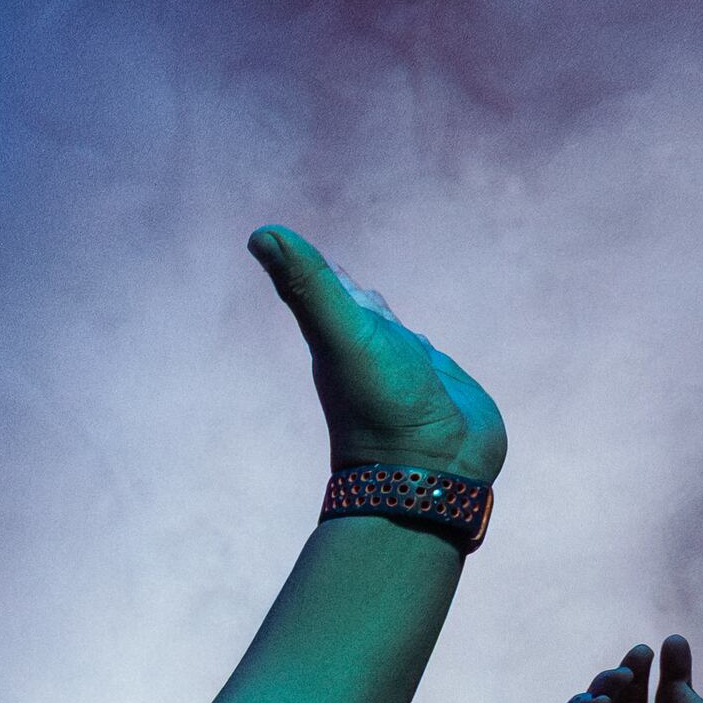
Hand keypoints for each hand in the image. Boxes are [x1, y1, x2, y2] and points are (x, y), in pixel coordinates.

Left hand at [248, 225, 504, 484]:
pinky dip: (424, 346)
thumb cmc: (380, 404)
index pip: (326, 292)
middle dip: (347, 290)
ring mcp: (409, 371)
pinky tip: (420, 347)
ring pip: (394, 334)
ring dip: (385, 319)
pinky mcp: (444, 388)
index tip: (289, 243)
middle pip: (358, 311)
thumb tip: (259, 232)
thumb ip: (308, 285)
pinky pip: (432, 358)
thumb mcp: (341, 336)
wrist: (430, 470)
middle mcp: (373, 352)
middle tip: (333, 270)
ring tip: (374, 301)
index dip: (313, 268)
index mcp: (343, 337)